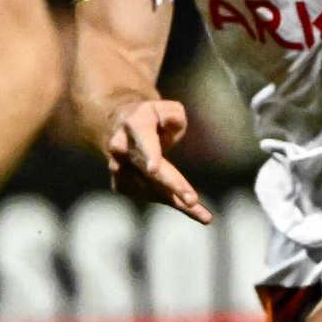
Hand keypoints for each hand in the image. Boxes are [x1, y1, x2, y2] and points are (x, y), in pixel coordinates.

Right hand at [105, 98, 213, 223]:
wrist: (120, 126)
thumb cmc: (152, 117)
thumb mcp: (166, 108)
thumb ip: (174, 115)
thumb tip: (171, 124)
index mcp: (134, 126)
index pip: (143, 141)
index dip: (149, 155)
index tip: (152, 170)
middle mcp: (121, 148)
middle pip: (149, 171)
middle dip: (171, 185)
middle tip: (192, 200)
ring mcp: (118, 168)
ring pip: (151, 189)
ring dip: (176, 200)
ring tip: (203, 213)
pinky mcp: (122, 184)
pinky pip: (152, 197)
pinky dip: (175, 203)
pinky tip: (198, 213)